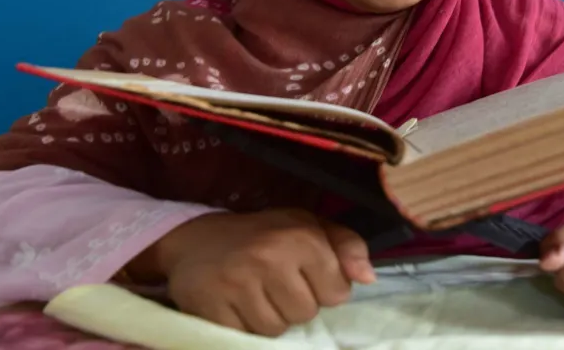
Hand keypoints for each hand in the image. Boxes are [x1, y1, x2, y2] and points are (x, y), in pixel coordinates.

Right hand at [152, 209, 374, 336]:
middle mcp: (269, 256)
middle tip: (274, 284)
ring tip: (256, 294)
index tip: (304, 275)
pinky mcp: (210, 305)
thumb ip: (346, 245)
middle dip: (295, 304)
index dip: (323, 288)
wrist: (195, 239)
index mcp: (300, 236)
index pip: (337, 294)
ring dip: (269, 318)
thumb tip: (369, 277)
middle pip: (305, 314)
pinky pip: (245, 336)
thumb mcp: (307, 226)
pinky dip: (244, 326)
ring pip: (276, 329)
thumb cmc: (262, 235)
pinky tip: (236, 305)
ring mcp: (237, 282)